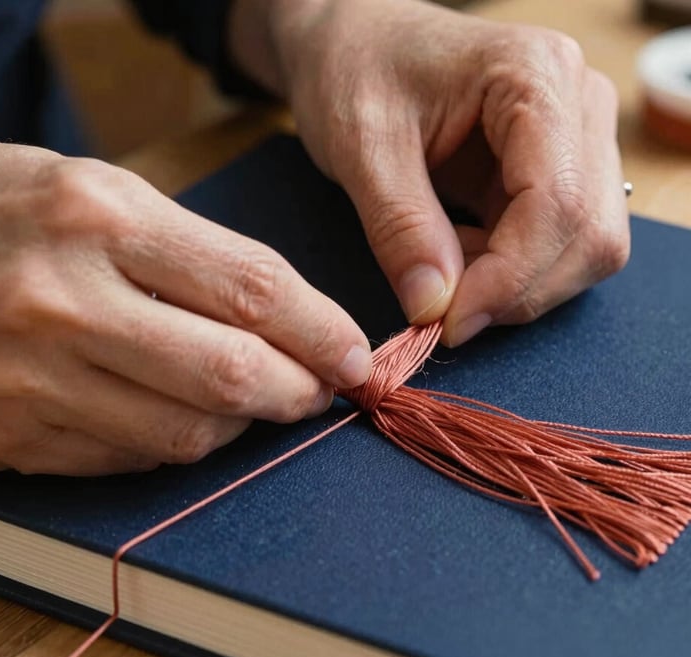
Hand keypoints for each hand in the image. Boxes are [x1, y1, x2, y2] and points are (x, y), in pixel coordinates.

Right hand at [0, 140, 370, 473]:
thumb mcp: (97, 192)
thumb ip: (193, 254)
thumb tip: (282, 318)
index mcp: (98, 219)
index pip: (251, 289)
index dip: (322, 330)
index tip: (355, 353)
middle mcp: (63, 302)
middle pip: (230, 373)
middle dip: (298, 391)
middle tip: (320, 390)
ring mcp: (28, 381)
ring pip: (186, 434)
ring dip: (243, 425)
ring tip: (256, 401)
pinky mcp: (8, 439)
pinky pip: (127, 460)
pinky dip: (176, 443)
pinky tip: (184, 417)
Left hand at [230, 0, 629, 345]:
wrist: (355, 46)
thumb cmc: (354, 71)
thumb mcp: (360, 145)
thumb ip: (399, 226)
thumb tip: (434, 309)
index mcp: (535, 77)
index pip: (558, 203)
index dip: (509, 280)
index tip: (449, 323)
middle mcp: (577, 104)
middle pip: (590, 234)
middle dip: (516, 291)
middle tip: (443, 311)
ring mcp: (575, 140)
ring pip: (585, 248)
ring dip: (514, 285)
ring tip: (441, 265)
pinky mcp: (556, 172)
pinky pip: (557, 246)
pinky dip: (508, 273)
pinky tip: (457, 255)